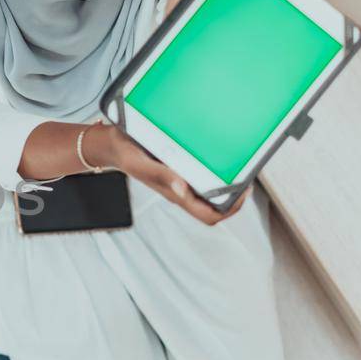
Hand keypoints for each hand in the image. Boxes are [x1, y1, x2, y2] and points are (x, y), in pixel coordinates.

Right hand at [89, 124, 248, 225]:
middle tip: (247, 176)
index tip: (243, 191)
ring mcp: (182, 180)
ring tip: (240, 166)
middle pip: (216, 206)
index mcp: (176, 194)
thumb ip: (160, 175)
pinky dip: (216, 169)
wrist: (112, 145)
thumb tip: (183, 188)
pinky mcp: (181, 168)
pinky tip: (220, 154)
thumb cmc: (126, 154)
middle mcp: (183, 190)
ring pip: (212, 191)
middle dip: (236, 195)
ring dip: (228, 183)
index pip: (209, 215)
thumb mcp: (140, 163)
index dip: (231, 208)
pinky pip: (203, 175)